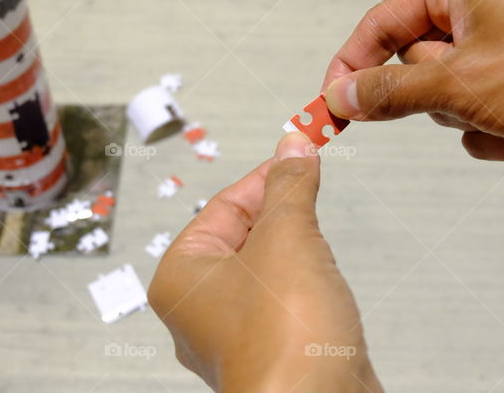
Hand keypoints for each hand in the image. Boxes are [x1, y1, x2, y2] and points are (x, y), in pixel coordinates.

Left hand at [147, 132, 381, 391]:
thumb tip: (293, 148)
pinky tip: (323, 288)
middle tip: (311, 189)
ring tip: (317, 250)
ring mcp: (234, 337)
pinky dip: (305, 287)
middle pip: (242, 237)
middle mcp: (198, 312)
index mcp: (180, 278)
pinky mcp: (271, 354)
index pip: (221, 206)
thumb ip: (289, 186)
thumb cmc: (284, 339)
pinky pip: (284, 304)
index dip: (265, 176)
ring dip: (295, 253)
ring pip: (264, 272)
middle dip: (282, 215)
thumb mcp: (287, 236)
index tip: (299, 152)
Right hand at [322, 0, 503, 204]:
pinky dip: (492, 130)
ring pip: (445, 92)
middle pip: (414, 60)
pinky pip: (478, 109)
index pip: (382, 22)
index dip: (351, 67)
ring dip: (466, 119)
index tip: (328, 107)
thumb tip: (343, 96)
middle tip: (461, 104)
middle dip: (432, 97)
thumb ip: (391, 90)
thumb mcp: (460, 84)